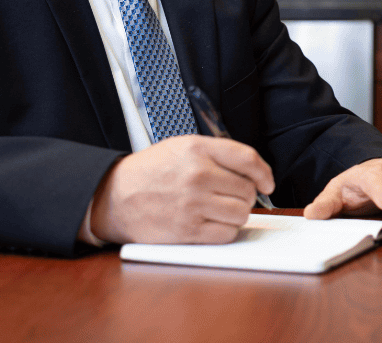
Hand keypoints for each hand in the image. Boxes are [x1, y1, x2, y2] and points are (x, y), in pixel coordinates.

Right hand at [89, 135, 274, 243]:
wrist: (114, 196)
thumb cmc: (150, 171)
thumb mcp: (181, 147)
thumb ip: (216, 154)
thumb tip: (254, 172)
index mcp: (197, 149)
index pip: (247, 158)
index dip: (264, 172)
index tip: (266, 182)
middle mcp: (197, 175)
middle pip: (247, 190)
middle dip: (244, 195)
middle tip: (228, 196)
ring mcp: (193, 204)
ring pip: (241, 213)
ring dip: (235, 214)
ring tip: (218, 209)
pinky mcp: (188, 230)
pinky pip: (226, 233)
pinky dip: (224, 231)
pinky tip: (211, 223)